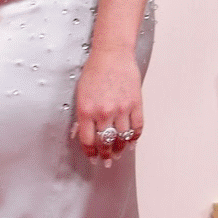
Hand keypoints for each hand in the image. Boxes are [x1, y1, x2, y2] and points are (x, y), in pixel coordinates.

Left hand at [74, 46, 142, 162]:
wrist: (112, 55)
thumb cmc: (94, 71)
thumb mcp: (80, 94)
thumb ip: (82, 115)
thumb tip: (79, 133)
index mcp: (86, 110)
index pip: (88, 140)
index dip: (91, 153)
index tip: (93, 158)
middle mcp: (103, 112)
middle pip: (106, 142)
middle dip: (106, 155)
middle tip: (107, 161)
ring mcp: (121, 109)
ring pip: (122, 138)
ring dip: (120, 149)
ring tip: (119, 154)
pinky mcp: (136, 104)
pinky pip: (137, 127)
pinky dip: (135, 138)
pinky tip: (132, 143)